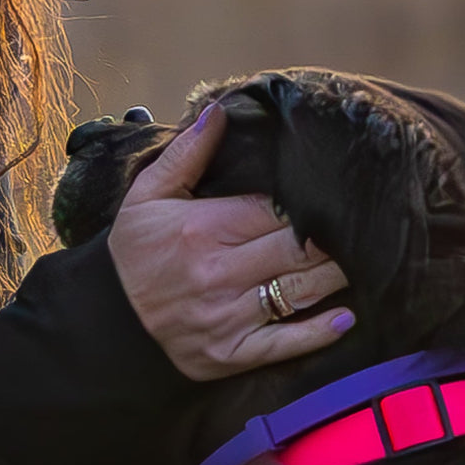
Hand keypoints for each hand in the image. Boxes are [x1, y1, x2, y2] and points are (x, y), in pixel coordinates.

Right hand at [107, 103, 352, 380]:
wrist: (107, 321)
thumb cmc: (134, 251)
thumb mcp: (148, 194)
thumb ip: (187, 153)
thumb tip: (219, 110)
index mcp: (201, 229)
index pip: (272, 211)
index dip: (303, 204)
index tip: (326, 195)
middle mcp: (219, 273)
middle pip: (295, 250)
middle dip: (329, 238)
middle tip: (357, 226)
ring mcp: (228, 317)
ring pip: (299, 293)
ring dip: (334, 277)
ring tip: (358, 261)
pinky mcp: (232, 353)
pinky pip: (285, 343)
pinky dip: (319, 332)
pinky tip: (345, 317)